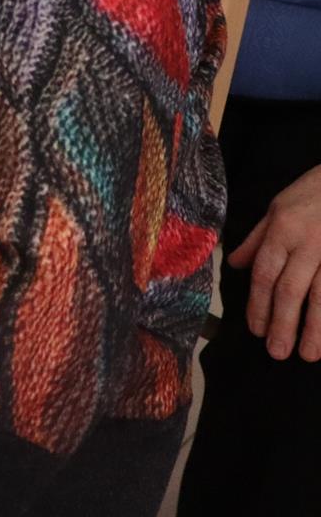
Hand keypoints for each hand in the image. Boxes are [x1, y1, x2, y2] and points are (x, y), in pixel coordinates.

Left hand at [230, 162, 320, 360]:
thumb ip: (257, 239)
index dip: (258, 304)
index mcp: (282, 230)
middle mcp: (308, 244)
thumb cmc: (313, 193)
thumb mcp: (277, 207)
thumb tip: (235, 264)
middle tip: (277, 353)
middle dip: (283, 323)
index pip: (265, 273)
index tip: (255, 331)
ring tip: (308, 355)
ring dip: (315, 327)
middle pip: (291, 288)